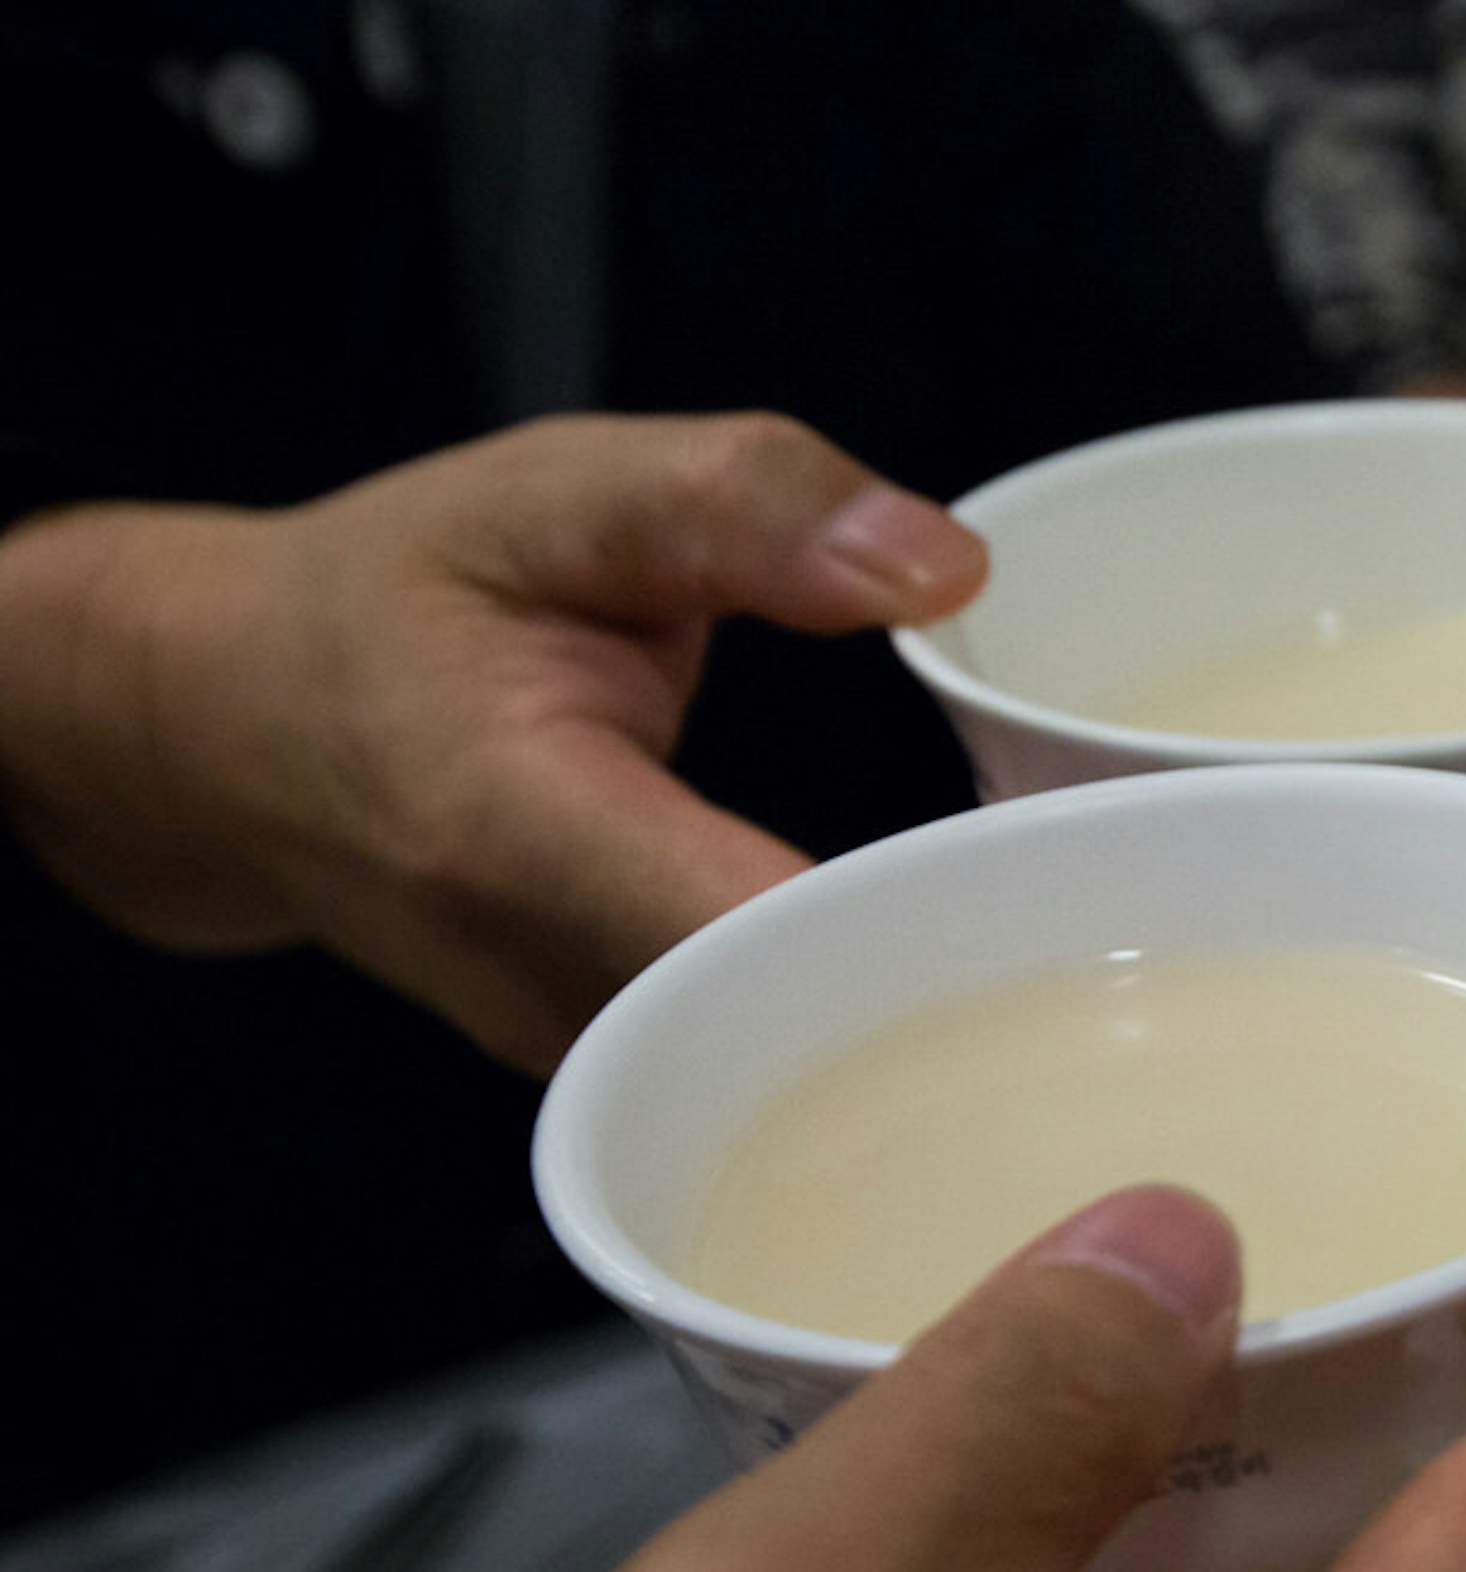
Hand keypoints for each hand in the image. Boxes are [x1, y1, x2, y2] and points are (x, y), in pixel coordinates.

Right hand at [0, 414, 984, 1070]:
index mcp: (524, 829)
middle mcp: (545, 975)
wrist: (222, 729)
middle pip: (809, 1031)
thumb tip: (941, 562)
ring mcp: (575, 1054)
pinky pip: (768, 1076)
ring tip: (1077, 941)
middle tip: (1138, 924)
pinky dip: (869, 1025)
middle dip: (973, 985)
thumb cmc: (390, 602)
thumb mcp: (555, 493)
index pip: (763, 928)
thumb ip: (748, 502)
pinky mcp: (608, 1078)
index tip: (1072, 888)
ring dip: (934, 1017)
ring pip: (796, 1077)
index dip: (930, 923)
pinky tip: (959, 962)